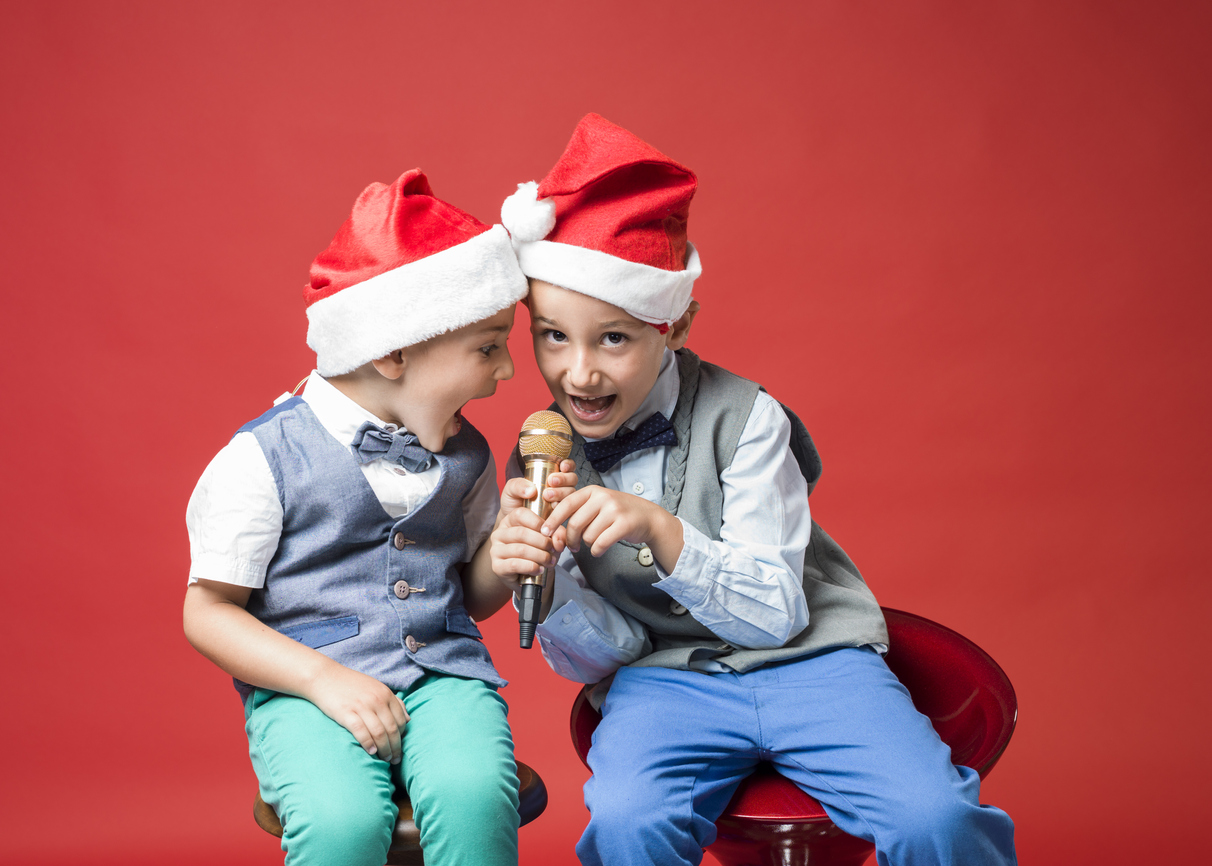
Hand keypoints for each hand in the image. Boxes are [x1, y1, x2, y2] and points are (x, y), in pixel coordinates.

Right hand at [305, 662, 409, 762]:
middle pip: (392, 729)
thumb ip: (392, 702)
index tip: (399, 748)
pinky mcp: (346, 713)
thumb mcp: (376, 687)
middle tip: (395, 760)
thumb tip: (408, 719)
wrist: (324, 676)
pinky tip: (370, 752)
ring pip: (379, 733)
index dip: (402, 737)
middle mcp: (376, 699)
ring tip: (384, 759)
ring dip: (384, 749)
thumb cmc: (350, 684)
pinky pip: (361, 732)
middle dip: (395, 747)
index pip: (401, 720)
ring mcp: (361, 706)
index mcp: (385, 693)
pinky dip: (368, 744)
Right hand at [491, 460, 577, 590]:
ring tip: (552, 560)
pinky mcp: (497, 566)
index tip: (551, 524)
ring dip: (539, 554)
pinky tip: (540, 568)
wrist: (527, 574)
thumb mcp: (550, 528)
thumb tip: (565, 513)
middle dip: (543, 539)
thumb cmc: (539, 547)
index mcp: (513, 515)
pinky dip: (530, 566)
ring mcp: (497, 548)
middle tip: (558, 548)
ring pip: (518, 547)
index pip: (522, 510)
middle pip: (521, 529)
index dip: (538, 516)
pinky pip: (513, 564)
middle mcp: (502, 529)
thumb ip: (556, 516)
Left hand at [500, 458, 577, 510]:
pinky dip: (564, 508)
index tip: (562, 466)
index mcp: (551, 475)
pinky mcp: (562, 515)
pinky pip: (570, 511)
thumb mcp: (511, 490)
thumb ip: (518, 485)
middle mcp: (561, 487)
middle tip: (551, 481)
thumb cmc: (513, 502)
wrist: (512, 524)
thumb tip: (532, 490)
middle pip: (572, 479)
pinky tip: (554, 508)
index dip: (568, 464)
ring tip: (548, 496)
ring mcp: (562, 501)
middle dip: (564, 478)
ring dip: (562, 492)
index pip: (567, 467)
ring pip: (572, 493)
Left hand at [541, 485, 683, 566]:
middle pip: (575, 524)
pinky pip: (600, 544)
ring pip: (588, 536)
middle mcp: (603, 497)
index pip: (566, 504)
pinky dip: (598, 551)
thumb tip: (554, 529)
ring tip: (597, 540)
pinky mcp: (624, 524)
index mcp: (593, 491)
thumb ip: (578, 512)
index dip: (553, 519)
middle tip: (572, 546)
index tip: (544, 532)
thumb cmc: (618, 513)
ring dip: (589, 544)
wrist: (648, 517)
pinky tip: (601, 549)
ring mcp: (614, 510)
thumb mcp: (598, 504)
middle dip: (570, 539)